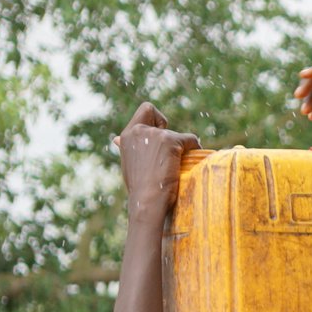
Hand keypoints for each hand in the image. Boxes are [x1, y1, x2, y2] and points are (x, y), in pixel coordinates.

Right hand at [114, 103, 199, 218]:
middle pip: (160, 116)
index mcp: (127, 135)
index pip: (145, 110)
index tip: (160, 135)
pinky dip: (195, 148)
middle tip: (171, 154)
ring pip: (177, 133)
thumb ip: (128, 148)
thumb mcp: (129, 163)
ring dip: (183, 147)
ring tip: (180, 167)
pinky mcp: (169, 141)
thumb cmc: (139, 188)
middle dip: (169, 133)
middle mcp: (138, 131)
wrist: (147, 201)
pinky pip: (191, 139)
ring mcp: (154, 135)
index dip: (156, 120)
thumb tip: (116, 139)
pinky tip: (193, 161)